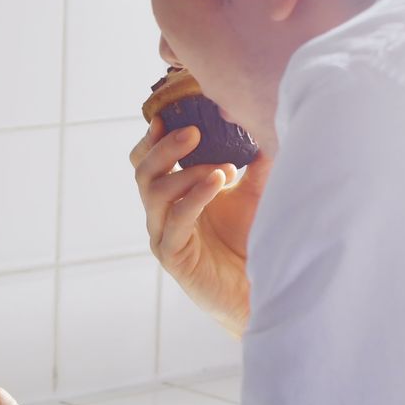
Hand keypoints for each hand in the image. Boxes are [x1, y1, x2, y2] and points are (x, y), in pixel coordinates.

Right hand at [131, 117, 275, 336]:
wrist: (259, 290)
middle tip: (194, 131)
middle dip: (164, 147)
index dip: (152, 137)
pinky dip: (195, 195)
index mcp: (173, 195)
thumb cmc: (251, 242)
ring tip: (223, 167)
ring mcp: (164, 235)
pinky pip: (176, 219)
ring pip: (155, 192)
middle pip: (142, 171)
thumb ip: (253, 162)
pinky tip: (219, 180)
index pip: (147, 160)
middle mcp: (162, 214)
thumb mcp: (253, 193)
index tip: (170, 114)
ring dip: (186, 171)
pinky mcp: (173, 256)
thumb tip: (261, 120)